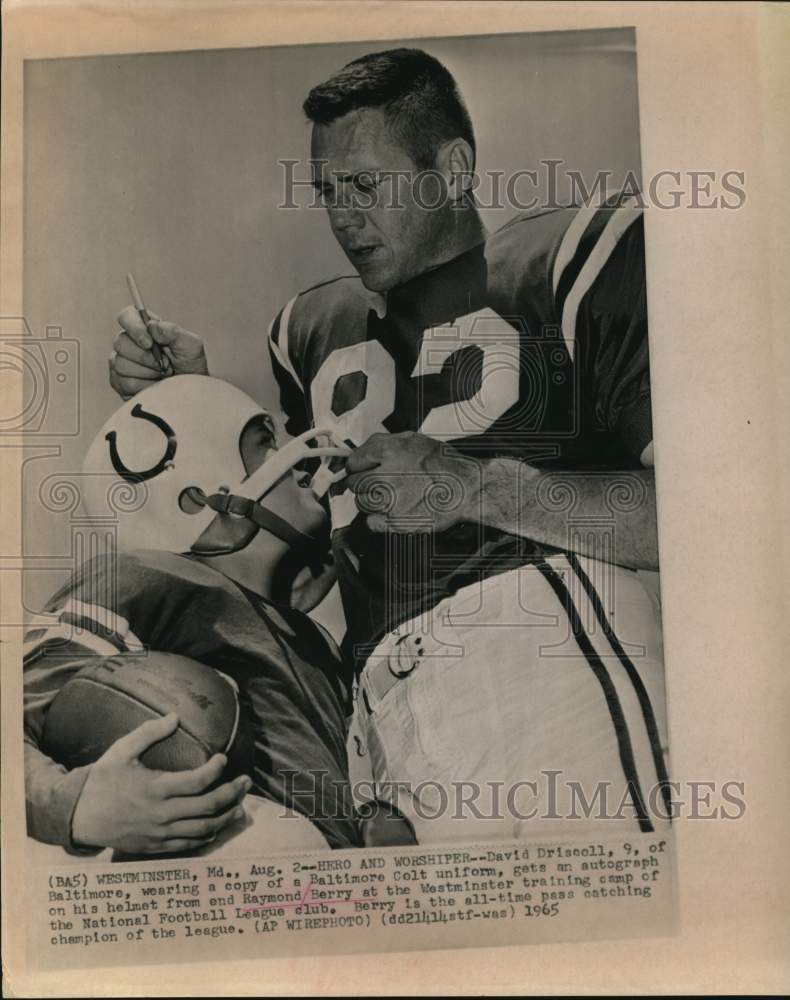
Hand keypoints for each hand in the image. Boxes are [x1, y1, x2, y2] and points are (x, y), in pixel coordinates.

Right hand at [71, 713, 251, 853]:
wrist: (78, 816)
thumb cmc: (102, 780)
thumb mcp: (121, 751)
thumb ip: (149, 732)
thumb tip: (175, 717)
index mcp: (155, 788)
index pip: (197, 781)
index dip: (216, 770)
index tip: (224, 758)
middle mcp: (161, 814)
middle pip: (209, 806)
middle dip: (233, 793)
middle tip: (246, 781)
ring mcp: (160, 833)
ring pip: (204, 829)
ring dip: (226, 815)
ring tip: (239, 802)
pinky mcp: (156, 846)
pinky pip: (189, 845)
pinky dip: (207, 835)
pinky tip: (217, 824)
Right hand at [109, 306, 208, 399]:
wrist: (189, 393)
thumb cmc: (190, 366)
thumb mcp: (191, 346)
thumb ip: (173, 331)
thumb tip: (152, 326)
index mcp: (145, 328)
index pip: (126, 316)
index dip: (134, 328)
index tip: (150, 343)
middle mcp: (130, 343)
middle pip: (120, 342)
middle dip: (145, 357)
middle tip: (164, 365)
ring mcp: (122, 362)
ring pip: (120, 364)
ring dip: (147, 372)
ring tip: (162, 375)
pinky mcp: (120, 382)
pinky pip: (124, 383)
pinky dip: (144, 386)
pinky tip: (155, 386)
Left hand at [344, 432, 479, 533]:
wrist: (467, 487)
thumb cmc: (444, 463)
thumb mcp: (414, 440)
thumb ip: (385, 444)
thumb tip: (363, 453)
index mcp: (388, 451)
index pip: (353, 461)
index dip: (358, 466)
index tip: (363, 470)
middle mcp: (385, 475)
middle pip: (354, 483)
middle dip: (363, 483)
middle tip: (378, 484)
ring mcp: (390, 501)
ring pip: (361, 503)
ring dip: (371, 501)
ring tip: (390, 497)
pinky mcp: (396, 521)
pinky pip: (371, 523)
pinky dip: (378, 519)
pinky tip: (392, 511)